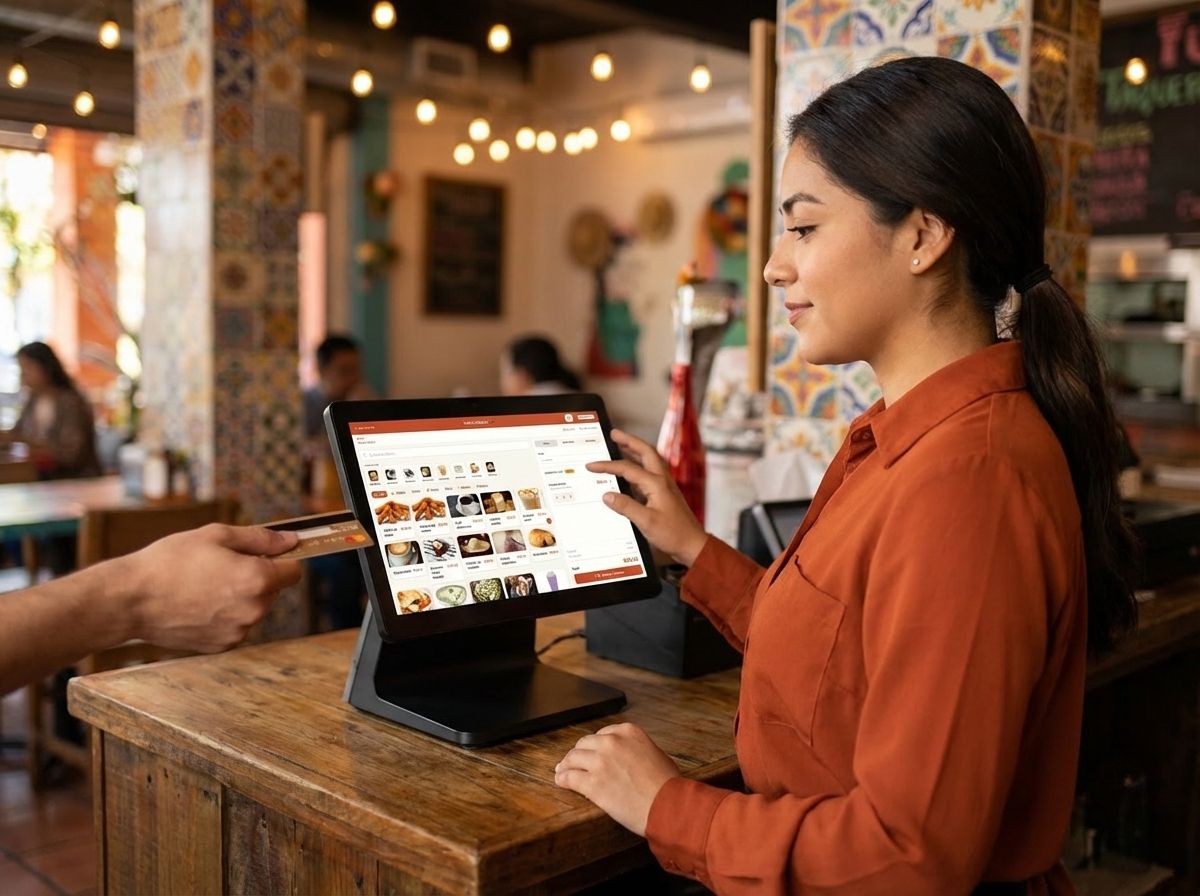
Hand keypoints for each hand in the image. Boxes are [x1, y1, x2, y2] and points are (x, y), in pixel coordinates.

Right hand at [122, 524, 301, 652]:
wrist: (129, 600)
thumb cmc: (170, 562)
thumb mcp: (216, 535)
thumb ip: (260, 538)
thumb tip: (291, 541)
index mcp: (257, 579)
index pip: (293, 571)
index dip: (281, 560)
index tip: (266, 556)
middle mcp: (253, 610)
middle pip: (273, 590)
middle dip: (257, 578)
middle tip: (220, 567)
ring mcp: (238, 632)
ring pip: (253, 609)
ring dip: (240, 598)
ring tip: (203, 586)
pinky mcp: (222, 646)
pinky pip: (235, 626)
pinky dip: (224, 616)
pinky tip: (198, 605)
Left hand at [554, 722, 679, 835]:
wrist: (668, 806)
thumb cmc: (667, 785)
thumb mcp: (656, 754)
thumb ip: (637, 749)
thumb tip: (630, 757)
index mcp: (628, 732)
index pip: (603, 734)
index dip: (595, 745)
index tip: (591, 751)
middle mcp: (612, 742)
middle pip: (585, 743)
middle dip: (579, 753)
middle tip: (574, 761)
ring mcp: (600, 762)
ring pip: (573, 758)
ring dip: (567, 764)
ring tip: (563, 770)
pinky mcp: (592, 783)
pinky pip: (569, 777)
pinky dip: (563, 778)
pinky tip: (561, 781)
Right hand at [587, 429, 707, 566]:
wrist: (692, 545)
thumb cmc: (674, 534)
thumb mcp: (646, 522)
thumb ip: (626, 507)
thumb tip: (607, 495)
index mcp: (657, 484)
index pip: (627, 468)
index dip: (607, 465)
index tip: (592, 465)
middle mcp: (662, 480)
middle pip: (645, 452)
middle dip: (629, 441)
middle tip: (614, 434)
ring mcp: (665, 486)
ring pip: (650, 460)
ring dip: (636, 450)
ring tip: (622, 444)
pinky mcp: (665, 494)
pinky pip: (650, 473)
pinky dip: (639, 465)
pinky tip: (631, 471)